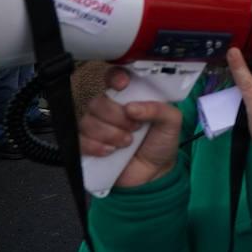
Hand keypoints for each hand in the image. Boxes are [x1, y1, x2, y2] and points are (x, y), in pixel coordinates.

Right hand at [78, 66, 182, 188]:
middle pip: (98, 102)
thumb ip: (159, 109)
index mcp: (129, 97)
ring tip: (127, 143)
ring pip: (88, 121)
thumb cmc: (161, 143)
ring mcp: (96, 127)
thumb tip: (132, 107)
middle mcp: (109, 110)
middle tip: (135, 128)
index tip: (123, 86)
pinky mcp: (87, 146)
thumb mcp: (172, 122)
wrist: (154, 174)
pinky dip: (95, 146)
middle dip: (117, 116)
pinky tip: (110, 152)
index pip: (113, 78)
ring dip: (109, 133)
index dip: (114, 78)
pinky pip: (80, 141)